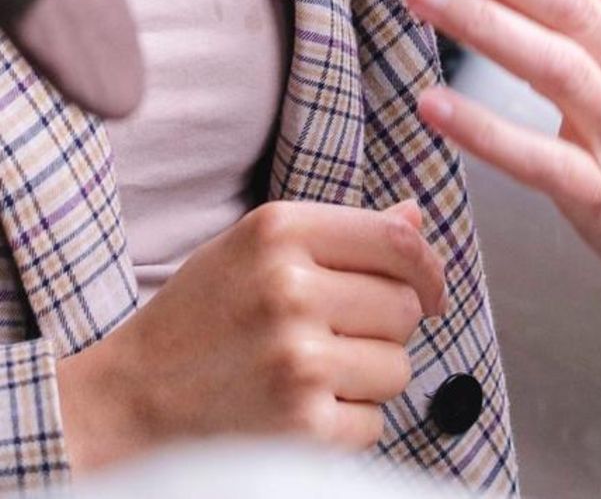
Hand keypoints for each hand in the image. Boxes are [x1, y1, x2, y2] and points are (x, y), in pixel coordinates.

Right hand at [56, 200, 445, 471]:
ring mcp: (295, 360)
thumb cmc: (199, 318)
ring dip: (369, 377)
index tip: (430, 287)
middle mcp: (289, 289)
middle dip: (387, 326)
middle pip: (405, 305)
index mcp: (280, 231)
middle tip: (338, 336)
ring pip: (397, 366)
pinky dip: (349, 424)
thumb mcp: (256, 248)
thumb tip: (415, 215)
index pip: (397, 239)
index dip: (428, 266)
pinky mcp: (299, 428)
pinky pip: (373, 422)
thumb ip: (340, 231)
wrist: (127, 401)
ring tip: (314, 374)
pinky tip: (304, 411)